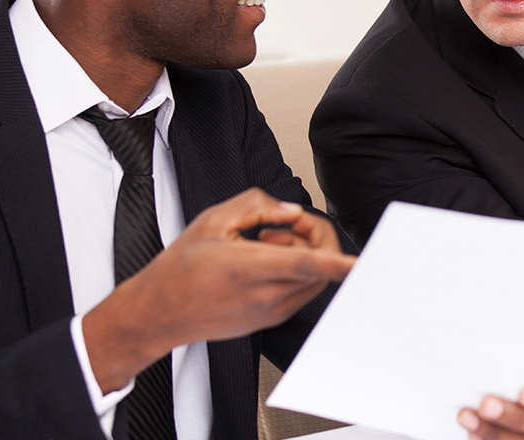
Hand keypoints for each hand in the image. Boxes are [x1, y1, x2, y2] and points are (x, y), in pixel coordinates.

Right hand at [83, 188, 355, 391]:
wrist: (159, 312)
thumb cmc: (180, 268)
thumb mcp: (212, 220)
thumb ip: (257, 205)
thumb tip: (291, 210)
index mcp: (249, 268)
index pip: (306, 264)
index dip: (339, 264)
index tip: (363, 264)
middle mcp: (265, 295)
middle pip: (320, 265)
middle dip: (313, 237)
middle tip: (282, 225)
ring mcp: (271, 311)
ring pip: (315, 278)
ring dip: (305, 254)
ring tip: (267, 242)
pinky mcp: (272, 319)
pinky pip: (303, 290)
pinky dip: (298, 270)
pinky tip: (268, 260)